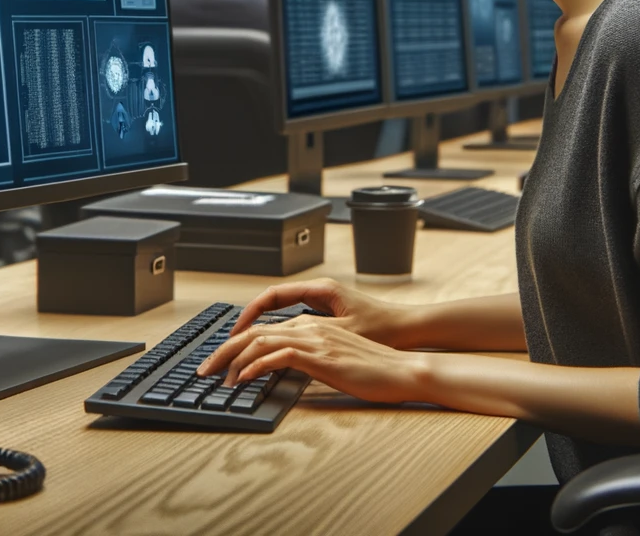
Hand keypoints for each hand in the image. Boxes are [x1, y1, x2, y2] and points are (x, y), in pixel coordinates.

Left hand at [196, 313, 427, 401]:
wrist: (402, 369)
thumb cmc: (374, 368)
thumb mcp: (335, 361)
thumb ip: (310, 359)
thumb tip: (285, 371)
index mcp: (312, 324)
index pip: (265, 328)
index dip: (238, 341)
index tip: (220, 360)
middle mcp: (309, 326)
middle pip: (255, 331)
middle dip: (224, 350)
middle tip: (204, 370)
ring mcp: (314, 339)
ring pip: (261, 341)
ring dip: (233, 359)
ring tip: (217, 378)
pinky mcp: (320, 356)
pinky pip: (278, 356)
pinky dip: (256, 366)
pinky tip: (244, 379)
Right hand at [226, 278, 408, 346]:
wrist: (411, 329)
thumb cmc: (385, 329)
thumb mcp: (345, 334)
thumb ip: (313, 335)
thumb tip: (279, 340)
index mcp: (320, 290)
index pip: (272, 296)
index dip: (249, 315)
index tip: (234, 333)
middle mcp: (318, 292)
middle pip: (271, 303)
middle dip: (248, 323)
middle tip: (228, 345)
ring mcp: (322, 303)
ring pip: (281, 312)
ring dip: (261, 328)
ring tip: (242, 347)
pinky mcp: (328, 316)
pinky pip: (293, 320)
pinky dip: (278, 331)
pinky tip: (270, 349)